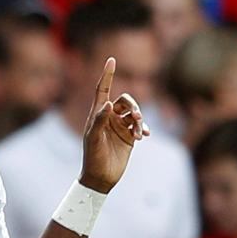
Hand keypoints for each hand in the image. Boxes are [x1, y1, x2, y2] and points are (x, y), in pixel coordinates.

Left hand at [79, 57, 148, 192]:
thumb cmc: (92, 157)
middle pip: (125, 101)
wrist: (100, 177)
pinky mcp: (129, 137)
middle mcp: (109, 117)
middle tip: (136, 117)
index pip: (102, 89)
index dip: (107, 75)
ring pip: (134, 113)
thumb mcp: (94, 138)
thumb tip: (109, 103)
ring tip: (139, 134)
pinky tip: (144, 135)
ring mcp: (120, 126)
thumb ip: (100, 120)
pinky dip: (143, 128)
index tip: (111, 60)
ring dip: (139, 120)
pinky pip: (140, 126)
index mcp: (97, 114)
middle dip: (134, 105)